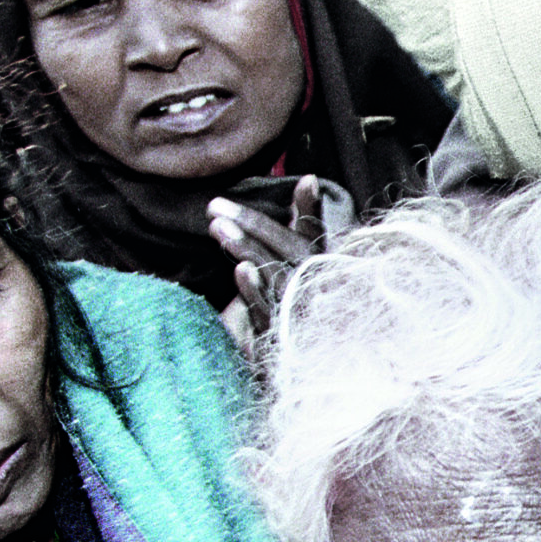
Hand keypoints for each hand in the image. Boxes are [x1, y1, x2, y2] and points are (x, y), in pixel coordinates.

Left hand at [211, 176, 328, 335]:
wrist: (313, 362)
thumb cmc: (306, 302)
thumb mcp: (307, 260)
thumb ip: (306, 220)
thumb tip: (308, 179)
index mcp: (326, 267)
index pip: (310, 232)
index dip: (305, 207)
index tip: (300, 182)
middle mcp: (318, 287)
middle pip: (288, 250)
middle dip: (251, 226)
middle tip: (215, 207)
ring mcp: (301, 311)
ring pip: (275, 274)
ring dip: (246, 249)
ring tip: (217, 228)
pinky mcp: (282, 336)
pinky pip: (267, 309)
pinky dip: (255, 289)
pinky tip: (241, 270)